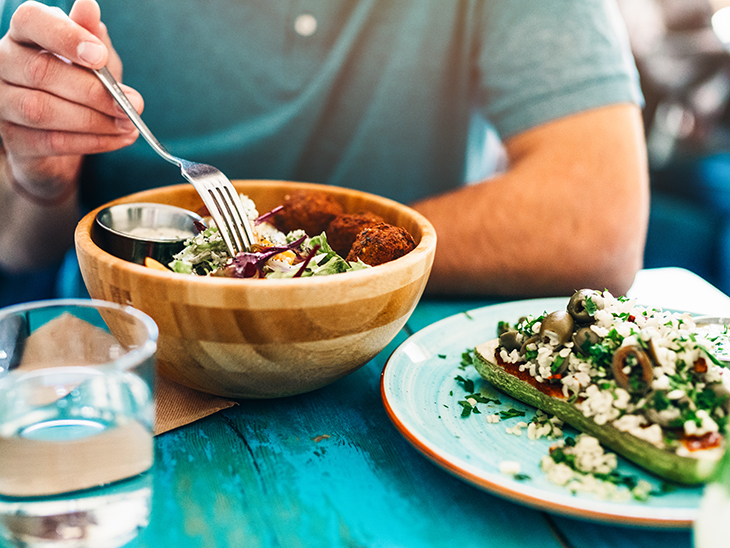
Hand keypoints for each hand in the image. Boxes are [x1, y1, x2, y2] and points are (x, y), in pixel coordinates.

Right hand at [0, 0, 142, 199]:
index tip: (100, 56)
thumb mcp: (94, 58)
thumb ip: (92, 37)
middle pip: (41, 72)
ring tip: (129, 125)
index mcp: (25, 34)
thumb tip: (89, 6)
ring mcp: (4, 102)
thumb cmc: (79, 85)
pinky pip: (51, 141)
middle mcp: (5, 63)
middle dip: (94, 92)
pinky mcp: (14, 138)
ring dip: (95, 121)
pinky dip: (92, 142)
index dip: (65, 36)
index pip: (31, 21)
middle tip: (132, 104)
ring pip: (42, 110)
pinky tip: (119, 139)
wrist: (65, 133)